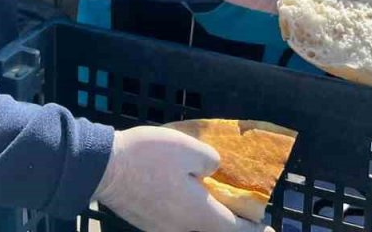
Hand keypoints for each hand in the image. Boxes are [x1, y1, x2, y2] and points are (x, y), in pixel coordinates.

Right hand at [94, 126, 263, 231]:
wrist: (103, 167)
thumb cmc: (149, 156)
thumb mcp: (190, 148)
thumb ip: (211, 161)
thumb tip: (214, 171)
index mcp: (198, 214)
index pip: (234, 229)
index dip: (254, 230)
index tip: (268, 229)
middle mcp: (182, 228)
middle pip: (214, 231)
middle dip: (233, 224)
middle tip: (248, 216)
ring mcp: (162, 228)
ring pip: (195, 228)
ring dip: (211, 219)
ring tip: (221, 205)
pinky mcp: (148, 222)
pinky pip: (179, 223)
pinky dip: (193, 215)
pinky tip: (191, 199)